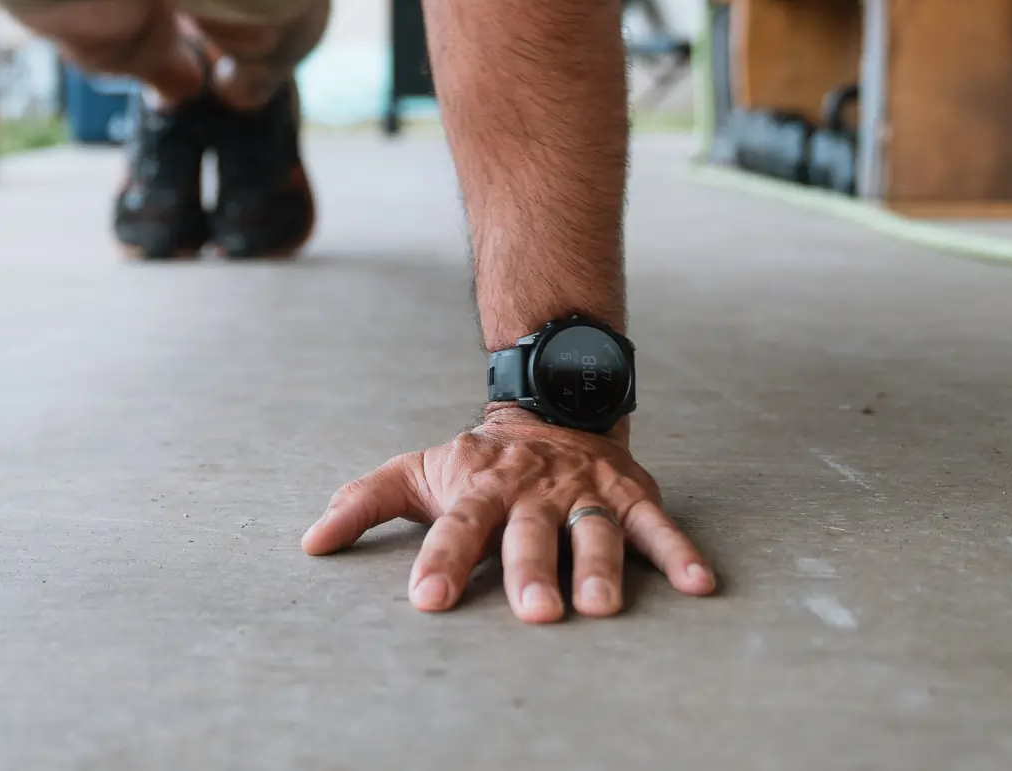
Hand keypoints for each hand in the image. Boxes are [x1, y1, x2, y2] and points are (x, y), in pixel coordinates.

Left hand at [302, 404, 714, 621]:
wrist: (550, 399)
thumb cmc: (476, 460)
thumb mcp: (417, 470)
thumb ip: (364, 504)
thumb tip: (310, 543)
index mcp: (478, 487)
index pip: (455, 527)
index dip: (442, 562)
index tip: (428, 600)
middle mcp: (531, 490)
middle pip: (529, 533)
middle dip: (530, 571)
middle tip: (533, 613)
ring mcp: (583, 489)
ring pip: (592, 529)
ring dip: (597, 566)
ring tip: (600, 607)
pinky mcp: (630, 491)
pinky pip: (657, 525)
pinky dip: (680, 552)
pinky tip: (701, 586)